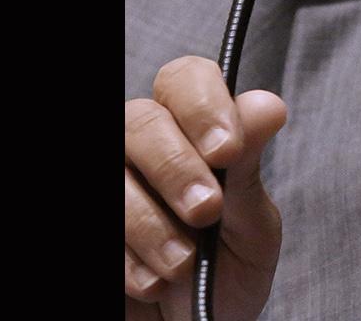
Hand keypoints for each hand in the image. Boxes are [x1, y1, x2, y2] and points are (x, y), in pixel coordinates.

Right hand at [125, 56, 287, 318]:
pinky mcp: (94, 227)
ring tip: (182, 265)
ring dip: (151, 226)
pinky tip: (151, 281)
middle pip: (141, 120)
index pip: (185, 79)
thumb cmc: (227, 271)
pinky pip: (100, 229)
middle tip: (205, 212)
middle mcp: (143, 144)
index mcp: (191, 128)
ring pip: (115, 176)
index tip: (227, 151)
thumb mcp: (251, 225)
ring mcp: (113, 180)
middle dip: (176, 167)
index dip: (203, 106)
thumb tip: (267, 105)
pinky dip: (128, 260)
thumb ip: (248, 168)